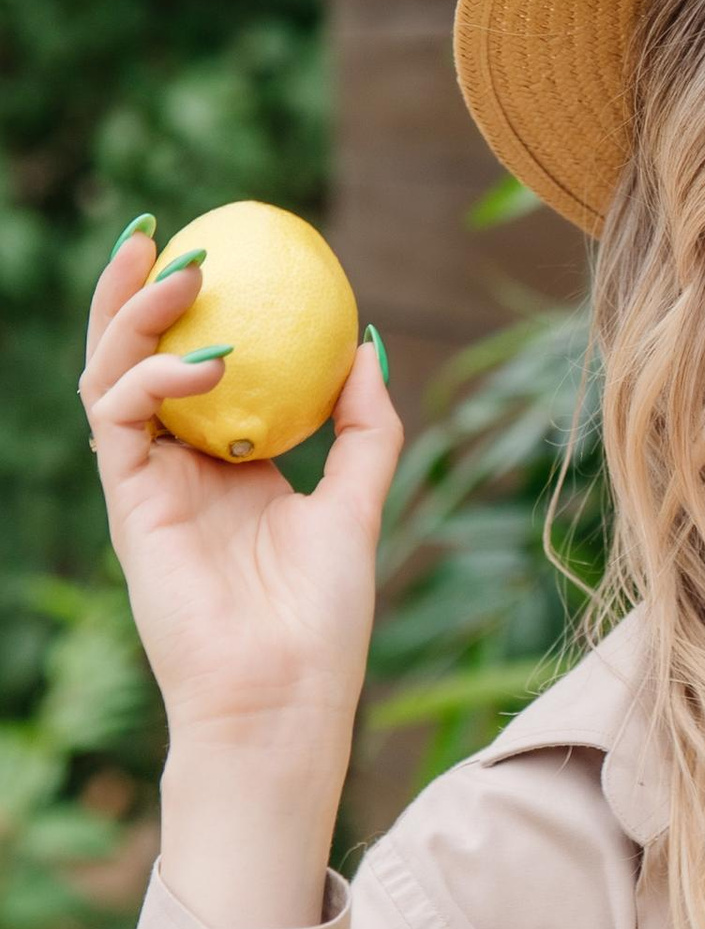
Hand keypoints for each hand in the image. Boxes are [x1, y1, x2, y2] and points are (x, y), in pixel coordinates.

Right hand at [80, 222, 401, 924]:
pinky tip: (202, 358)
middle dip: (134, 291)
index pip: (198, 366)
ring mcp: (147, 485)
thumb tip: (369, 342)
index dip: (195, 309)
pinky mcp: (130, 504)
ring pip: (111, 375)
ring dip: (134, 315)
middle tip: (160, 232)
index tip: (223, 248)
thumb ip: (365, 428)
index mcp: (228, 466)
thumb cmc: (324, 621)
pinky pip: (119, 419)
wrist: (285, 696)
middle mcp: (178, 468)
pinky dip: (152, 377)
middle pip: (136, 358)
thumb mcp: (357, 506)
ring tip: (179, 271)